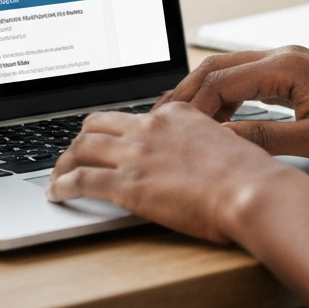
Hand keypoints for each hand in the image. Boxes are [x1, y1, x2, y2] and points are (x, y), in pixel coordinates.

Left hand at [46, 102, 298, 243]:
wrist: (252, 190)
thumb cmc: (249, 175)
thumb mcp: (223, 143)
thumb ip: (199, 144)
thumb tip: (193, 159)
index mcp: (175, 114)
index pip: (131, 116)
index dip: (114, 130)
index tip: (108, 141)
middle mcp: (150, 126)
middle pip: (97, 124)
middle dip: (81, 139)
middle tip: (73, 154)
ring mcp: (137, 154)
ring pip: (83, 147)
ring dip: (64, 161)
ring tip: (57, 176)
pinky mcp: (128, 184)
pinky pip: (83, 180)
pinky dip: (63, 186)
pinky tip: (56, 193)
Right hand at [157, 47, 308, 165]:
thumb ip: (265, 138)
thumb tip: (223, 142)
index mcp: (285, 66)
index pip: (221, 81)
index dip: (194, 106)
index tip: (176, 130)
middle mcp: (282, 55)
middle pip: (218, 68)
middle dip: (188, 92)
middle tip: (163, 118)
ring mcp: (288, 61)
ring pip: (231, 70)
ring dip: (206, 93)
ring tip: (184, 120)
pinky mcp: (295, 73)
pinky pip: (249, 78)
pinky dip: (227, 95)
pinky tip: (219, 118)